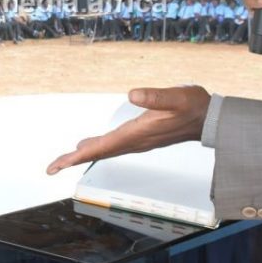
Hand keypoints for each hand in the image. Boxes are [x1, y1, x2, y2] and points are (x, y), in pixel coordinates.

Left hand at [46, 86, 210, 174]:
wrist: (209, 117)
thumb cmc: (193, 105)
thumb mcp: (175, 96)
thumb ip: (155, 96)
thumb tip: (131, 94)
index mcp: (137, 134)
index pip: (102, 148)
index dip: (78, 156)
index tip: (59, 165)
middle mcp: (134, 141)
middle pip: (98, 153)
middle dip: (74, 159)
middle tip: (52, 167)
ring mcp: (138, 141)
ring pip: (105, 150)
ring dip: (84, 154)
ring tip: (65, 158)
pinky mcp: (141, 136)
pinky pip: (113, 145)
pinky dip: (97, 147)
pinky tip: (89, 144)